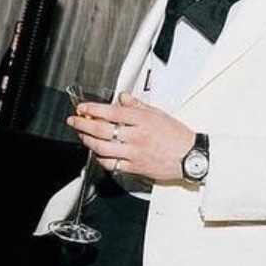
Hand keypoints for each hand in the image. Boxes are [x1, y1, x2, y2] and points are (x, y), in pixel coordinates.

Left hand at [69, 92, 195, 180]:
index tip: (83, 108)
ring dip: (88, 141)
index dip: (93, 109)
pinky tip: (97, 153)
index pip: (111, 112)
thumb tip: (123, 98)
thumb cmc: (178, 136)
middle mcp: (137, 136)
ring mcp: (135, 153)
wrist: (191, 157)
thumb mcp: (159, 114)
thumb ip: (138, 106)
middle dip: (83, 125)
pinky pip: (112, 164)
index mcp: (143, 120)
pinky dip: (101, 158)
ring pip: (103, 148)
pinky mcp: (135, 167)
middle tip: (74, 121)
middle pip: (102, 130)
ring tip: (83, 136)